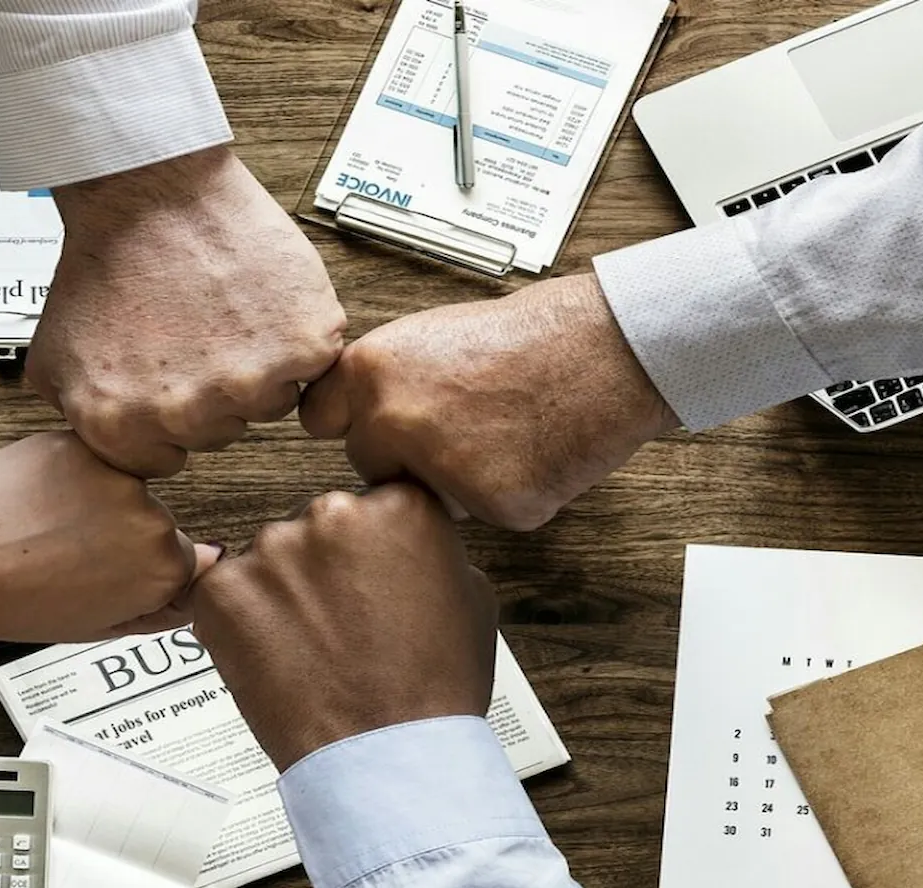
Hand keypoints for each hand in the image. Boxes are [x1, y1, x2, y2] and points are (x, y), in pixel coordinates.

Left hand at [0, 432, 218, 644]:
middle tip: (66, 557)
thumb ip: (158, 604)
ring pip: (122, 486)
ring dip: (95, 500)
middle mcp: (150, 514)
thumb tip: (198, 577)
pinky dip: (67, 474)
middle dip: (119, 534)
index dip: (138, 573)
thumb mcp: (96, 624)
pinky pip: (89, 458)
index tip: (107, 578)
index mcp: (162, 566)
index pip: (181, 562)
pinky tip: (34, 502)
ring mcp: (113, 473)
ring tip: (45, 528)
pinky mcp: (77, 441)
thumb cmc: (10, 603)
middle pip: (153, 521)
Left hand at [33, 147, 347, 477]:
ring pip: (269, 402)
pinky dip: (296, 334)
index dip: (168, 417)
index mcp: (122, 428)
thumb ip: (81, 418)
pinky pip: (312, 363)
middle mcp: (186, 414)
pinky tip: (259, 300)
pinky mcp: (302, 345)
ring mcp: (249, 381)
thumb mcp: (54, 354)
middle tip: (195, 330)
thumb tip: (109, 449)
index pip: (165, 461)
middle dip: (211, 389)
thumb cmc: (106, 259)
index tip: (168, 375)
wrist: (150, 191)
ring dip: (258, 365)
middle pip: (220, 432)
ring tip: (226, 311)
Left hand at [190, 484, 495, 770]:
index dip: (371, 550)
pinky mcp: (224, 590)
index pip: (374, 505)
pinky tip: (274, 657)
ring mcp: (272, 549)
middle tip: (340, 624)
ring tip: (310, 649)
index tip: (371, 581)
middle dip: (324, 567)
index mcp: (399, 506)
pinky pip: (225, 592)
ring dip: (282, 593)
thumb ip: (430, 550)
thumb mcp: (471, 597)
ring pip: (271, 559)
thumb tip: (403, 544)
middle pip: (318, 526)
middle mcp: (333, 513)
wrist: (386, 757)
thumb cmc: (433, 688)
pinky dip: (240, 622)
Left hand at [299, 273, 678, 530]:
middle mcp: (393, 421)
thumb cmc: (528, 336)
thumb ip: (385, 380)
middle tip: (460, 426)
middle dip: (404, 458)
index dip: (350, 423)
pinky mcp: (492, 505)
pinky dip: (508, 494)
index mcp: (371, 371)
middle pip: (369, 466)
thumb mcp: (430, 336)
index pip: (318, 420)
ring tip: (504, 432)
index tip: (365, 427)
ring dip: (454, 482)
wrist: (604, 350)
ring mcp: (440, 468)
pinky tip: (532, 452)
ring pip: (425, 498)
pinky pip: (483, 515)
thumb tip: (356, 413)